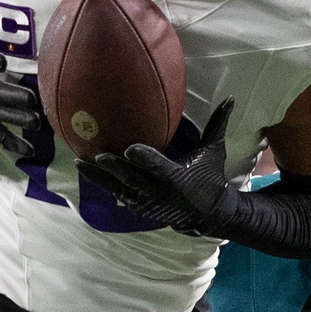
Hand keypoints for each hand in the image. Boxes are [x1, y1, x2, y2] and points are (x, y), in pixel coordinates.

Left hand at [80, 102, 234, 234]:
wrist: (206, 213)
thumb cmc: (209, 175)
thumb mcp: (214, 152)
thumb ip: (217, 125)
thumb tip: (231, 97)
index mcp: (178, 177)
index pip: (158, 167)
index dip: (144, 158)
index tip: (130, 148)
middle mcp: (161, 192)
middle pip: (133, 179)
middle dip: (115, 169)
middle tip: (98, 155)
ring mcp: (148, 202)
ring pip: (119, 189)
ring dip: (99, 178)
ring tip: (79, 163)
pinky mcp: (140, 208)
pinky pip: (118, 195)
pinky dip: (103, 184)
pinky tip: (86, 171)